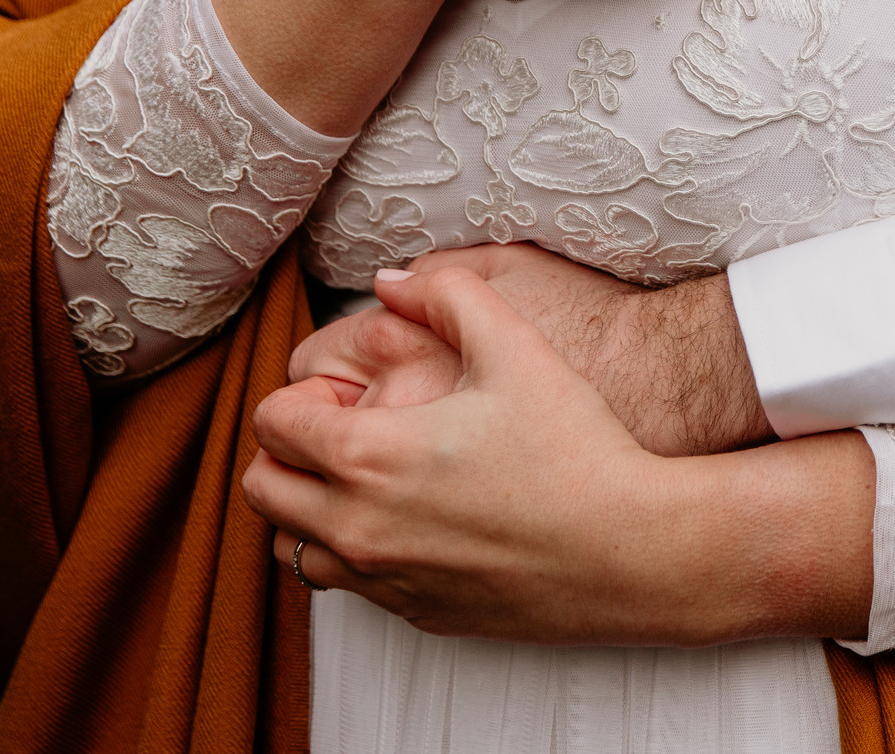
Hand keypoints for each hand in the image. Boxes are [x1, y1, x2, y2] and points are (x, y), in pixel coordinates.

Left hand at [246, 265, 871, 644]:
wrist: (631, 548)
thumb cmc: (575, 445)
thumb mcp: (516, 343)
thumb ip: (446, 292)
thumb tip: (390, 280)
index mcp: (367, 457)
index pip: (272, 424)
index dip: (303, 394)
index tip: (353, 391)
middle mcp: (357, 528)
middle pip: (263, 489)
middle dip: (289, 451)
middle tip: (350, 429)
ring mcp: (384, 580)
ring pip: (290, 549)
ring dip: (308, 508)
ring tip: (368, 478)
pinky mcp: (416, 614)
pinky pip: (346, 587)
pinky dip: (353, 551)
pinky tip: (413, 520)